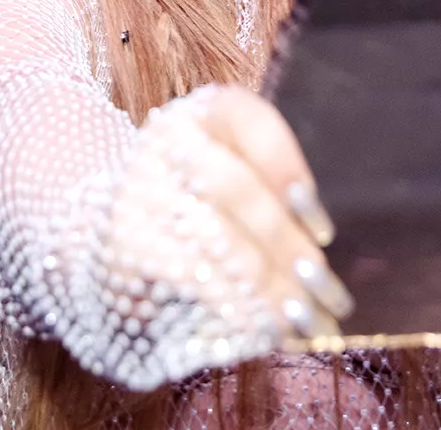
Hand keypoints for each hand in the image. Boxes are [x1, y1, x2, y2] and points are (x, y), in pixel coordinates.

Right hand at [106, 83, 351, 359]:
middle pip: (237, 188)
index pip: (254, 124)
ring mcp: (141, 188)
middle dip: (286, 243)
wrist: (114, 231)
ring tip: (307, 317)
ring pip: (219, 238)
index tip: (323, 231)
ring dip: (270, 286)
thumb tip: (319, 243)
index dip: (292, 173)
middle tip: (327, 289)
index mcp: (205, 111)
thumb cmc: (198, 201)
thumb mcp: (233, 172)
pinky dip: (235, 306)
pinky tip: (263, 328)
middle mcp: (168, 140)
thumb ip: (274, 193)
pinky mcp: (126, 241)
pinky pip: (192, 275)